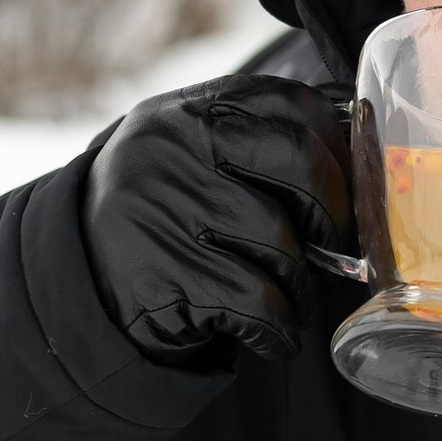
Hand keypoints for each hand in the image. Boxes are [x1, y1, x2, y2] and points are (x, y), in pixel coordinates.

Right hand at [80, 77, 353, 367]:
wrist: (80, 280)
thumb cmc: (165, 216)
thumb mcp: (193, 155)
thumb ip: (259, 139)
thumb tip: (362, 147)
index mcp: (189, 110)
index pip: (296, 105)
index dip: (339, 151)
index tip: (347, 190)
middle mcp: (172, 148)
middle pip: (303, 166)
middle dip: (334, 217)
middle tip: (333, 248)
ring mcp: (162, 209)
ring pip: (283, 245)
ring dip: (301, 286)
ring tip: (291, 299)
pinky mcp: (159, 275)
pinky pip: (258, 303)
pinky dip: (279, 328)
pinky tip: (274, 334)